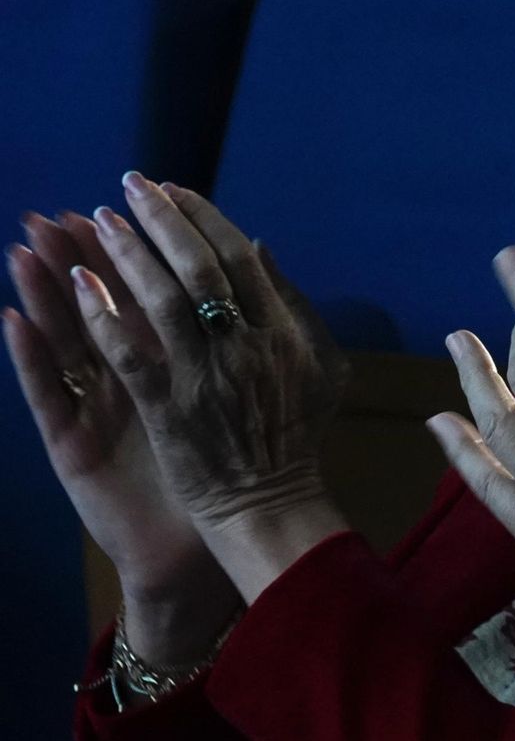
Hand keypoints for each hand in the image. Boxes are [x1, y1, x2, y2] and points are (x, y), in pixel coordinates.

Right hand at [5, 212, 236, 661]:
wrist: (219, 537)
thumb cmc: (229, 466)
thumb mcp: (238, 392)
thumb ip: (243, 335)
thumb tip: (263, 262)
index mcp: (166, 363)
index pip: (146, 293)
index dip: (135, 250)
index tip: (127, 203)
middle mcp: (126, 381)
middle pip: (97, 309)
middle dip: (80, 258)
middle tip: (56, 213)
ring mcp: (96, 411)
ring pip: (64, 341)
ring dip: (44, 292)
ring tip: (24, 247)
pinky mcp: (74, 446)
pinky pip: (49, 394)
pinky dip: (29, 356)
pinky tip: (13, 320)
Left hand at [73, 174, 350, 601]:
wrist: (269, 506)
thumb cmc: (294, 436)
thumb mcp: (320, 367)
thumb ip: (295, 306)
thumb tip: (260, 246)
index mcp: (284, 333)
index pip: (240, 258)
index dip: (203, 218)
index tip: (172, 190)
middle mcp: (247, 348)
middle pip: (199, 267)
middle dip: (161, 220)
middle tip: (129, 187)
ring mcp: (206, 378)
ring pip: (160, 301)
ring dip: (124, 255)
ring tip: (93, 221)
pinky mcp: (168, 410)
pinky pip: (128, 353)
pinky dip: (101, 315)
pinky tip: (78, 285)